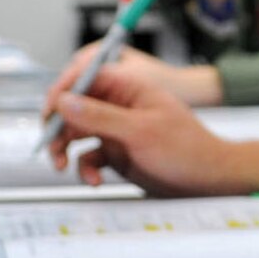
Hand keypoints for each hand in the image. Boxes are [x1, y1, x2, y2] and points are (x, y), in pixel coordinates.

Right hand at [47, 63, 238, 191]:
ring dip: (64, 149)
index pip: (85, 77)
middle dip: (57, 126)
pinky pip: (88, 156)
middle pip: (74, 106)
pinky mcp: (116, 152)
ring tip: (61, 166)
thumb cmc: (186, 149)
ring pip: (75, 133)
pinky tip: (93, 180)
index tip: (49, 112)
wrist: (210, 179)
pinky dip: (85, 168)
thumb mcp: (140, 131)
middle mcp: (119, 106)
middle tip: (50, 145)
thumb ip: (99, 117)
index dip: (62, 91)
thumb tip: (63, 101)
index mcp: (130, 88)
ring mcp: (116, 129)